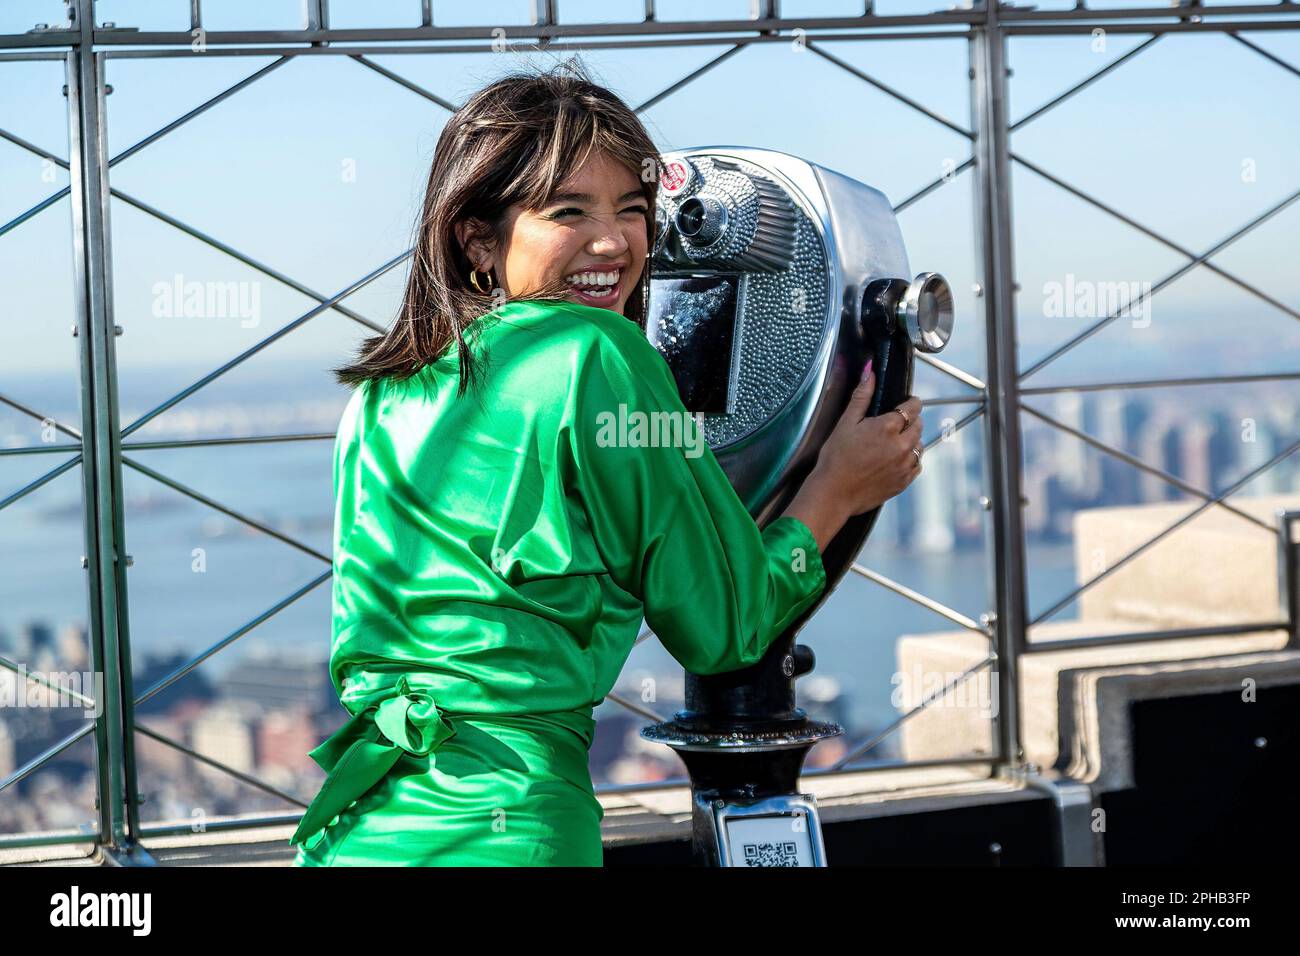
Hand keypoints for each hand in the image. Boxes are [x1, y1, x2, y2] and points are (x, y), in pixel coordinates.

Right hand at [808, 360, 923, 518]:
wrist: (834, 493)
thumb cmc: (836, 458)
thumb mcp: (846, 423)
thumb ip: (862, 396)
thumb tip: (869, 372)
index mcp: (888, 427)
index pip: (912, 407)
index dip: (910, 403)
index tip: (906, 403)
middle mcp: (901, 446)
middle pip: (918, 425)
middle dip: (910, 420)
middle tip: (895, 423)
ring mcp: (905, 465)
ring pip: (919, 445)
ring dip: (911, 440)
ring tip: (893, 442)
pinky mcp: (904, 481)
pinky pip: (917, 465)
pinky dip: (910, 459)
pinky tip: (895, 459)